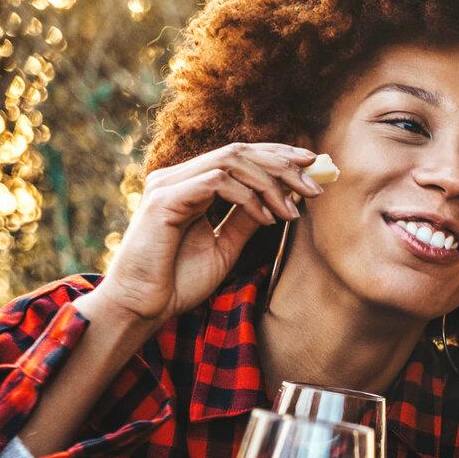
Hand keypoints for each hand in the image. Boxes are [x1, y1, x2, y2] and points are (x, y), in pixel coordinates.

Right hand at [81, 143, 326, 345]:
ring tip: (293, 211)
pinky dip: (248, 198)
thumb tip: (285, 198)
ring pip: (231, 161)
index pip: (239, 156)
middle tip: (315, 187)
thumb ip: (248, 219)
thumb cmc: (179, 280)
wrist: (143, 305)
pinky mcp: (164, 200)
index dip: (277, 155)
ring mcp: (168, 185)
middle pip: (239, 152)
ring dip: (270, 183)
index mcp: (191, 184)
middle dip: (283, 165)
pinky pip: (216, 183)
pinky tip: (267, 219)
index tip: (311, 164)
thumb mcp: (225, 245)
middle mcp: (178, 177)